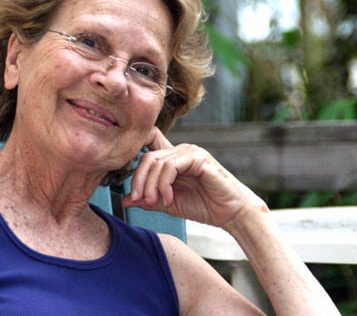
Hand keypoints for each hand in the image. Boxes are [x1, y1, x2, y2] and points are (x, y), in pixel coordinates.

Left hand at [122, 127, 266, 227]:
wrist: (231, 214)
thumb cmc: (204, 206)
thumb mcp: (168, 204)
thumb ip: (148, 199)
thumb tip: (125, 200)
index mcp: (172, 158)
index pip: (147, 143)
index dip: (134, 153)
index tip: (129, 182)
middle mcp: (180, 150)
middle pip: (146, 157)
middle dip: (138, 180)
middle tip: (140, 200)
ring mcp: (189, 152)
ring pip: (157, 161)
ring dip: (151, 185)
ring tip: (155, 203)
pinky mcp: (198, 158)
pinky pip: (171, 166)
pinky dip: (164, 184)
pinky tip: (168, 198)